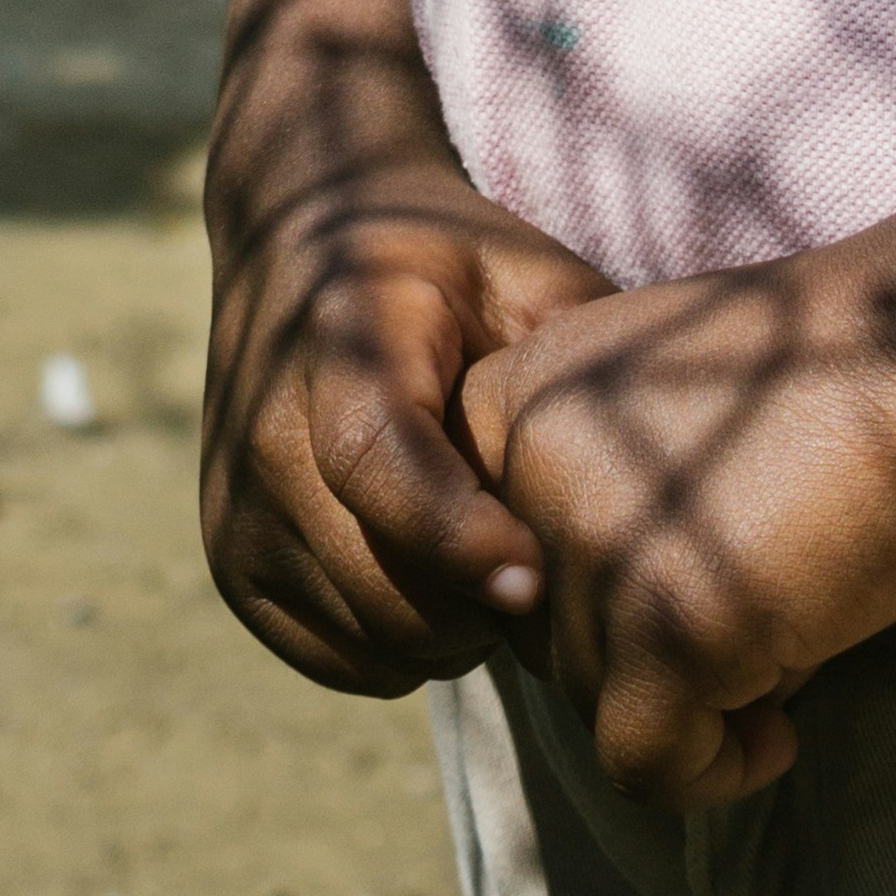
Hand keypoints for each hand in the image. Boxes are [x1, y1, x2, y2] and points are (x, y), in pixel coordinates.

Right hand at [203, 158, 612, 697]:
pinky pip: (339, 658)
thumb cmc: (446, 260)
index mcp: (342, 337)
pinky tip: (441, 576)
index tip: (535, 577)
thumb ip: (574, 354)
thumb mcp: (522, 270)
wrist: (306, 236)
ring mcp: (236, 509)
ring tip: (497, 557)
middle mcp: (265, 431)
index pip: (376, 459)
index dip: (458, 532)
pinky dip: (402, 643)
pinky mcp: (232, 568)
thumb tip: (663, 452)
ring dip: (449, 625)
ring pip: (367, 632)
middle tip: (550, 557)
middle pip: (378, 574)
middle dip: (482, 596)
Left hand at [459, 263, 895, 810]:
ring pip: (594, 700)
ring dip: (692, 692)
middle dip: (642, 645)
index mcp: (522, 391)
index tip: (670, 572)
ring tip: (789, 623)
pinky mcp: (669, 632)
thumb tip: (562, 639)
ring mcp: (596, 549)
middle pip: (542, 635)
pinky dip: (711, 772)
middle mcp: (532, 464)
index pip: (492, 555)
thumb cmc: (835, 370)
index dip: (582, 587)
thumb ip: (587, 486)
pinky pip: (648, 764)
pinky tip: (774, 734)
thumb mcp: (661, 403)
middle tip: (750, 607)